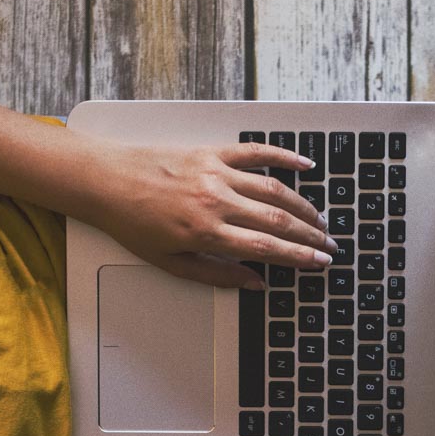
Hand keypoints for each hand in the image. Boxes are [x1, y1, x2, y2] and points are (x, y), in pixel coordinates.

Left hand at [74, 141, 338, 288]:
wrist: (104, 181)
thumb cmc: (132, 223)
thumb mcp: (170, 262)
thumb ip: (217, 274)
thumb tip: (255, 283)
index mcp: (207, 233)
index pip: (268, 248)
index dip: (300, 257)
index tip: (320, 263)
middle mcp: (217, 201)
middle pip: (278, 220)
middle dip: (310, 236)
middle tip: (330, 245)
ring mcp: (217, 173)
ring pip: (275, 190)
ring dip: (303, 206)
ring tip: (319, 220)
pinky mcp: (212, 153)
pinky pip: (256, 153)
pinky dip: (284, 157)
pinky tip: (305, 167)